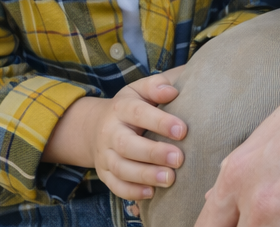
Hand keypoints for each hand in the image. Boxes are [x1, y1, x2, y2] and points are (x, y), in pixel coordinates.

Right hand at [43, 74, 186, 201]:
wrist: (96, 126)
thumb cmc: (130, 106)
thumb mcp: (139, 90)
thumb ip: (155, 86)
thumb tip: (172, 91)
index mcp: (121, 108)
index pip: (139, 113)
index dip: (160, 122)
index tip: (183, 131)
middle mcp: (110, 132)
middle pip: (127, 145)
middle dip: (154, 153)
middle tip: (179, 159)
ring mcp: (105, 155)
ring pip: (121, 169)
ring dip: (146, 175)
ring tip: (170, 178)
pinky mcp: (104, 174)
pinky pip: (116, 186)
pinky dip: (132, 192)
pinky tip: (152, 192)